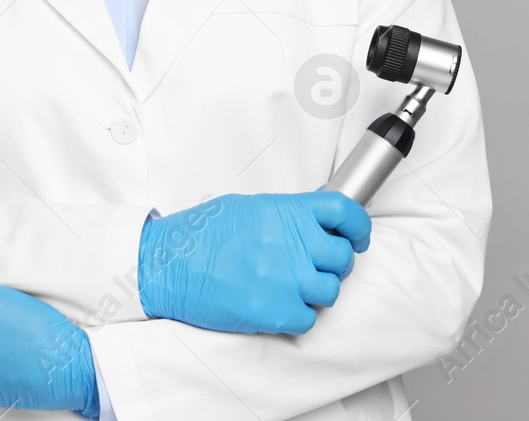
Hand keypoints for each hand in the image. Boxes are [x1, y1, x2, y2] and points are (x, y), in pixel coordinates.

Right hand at [138, 191, 371, 334]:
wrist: (169, 264)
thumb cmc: (202, 235)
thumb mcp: (250, 208)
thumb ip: (288, 215)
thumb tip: (317, 222)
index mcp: (286, 212)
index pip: (345, 212)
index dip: (359, 226)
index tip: (357, 237)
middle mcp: (291, 244)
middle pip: (342, 258)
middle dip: (333, 264)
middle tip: (314, 266)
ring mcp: (285, 279)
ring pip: (330, 291)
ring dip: (315, 292)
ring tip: (289, 286)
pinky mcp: (273, 311)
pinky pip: (308, 319)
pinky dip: (297, 316)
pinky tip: (276, 304)